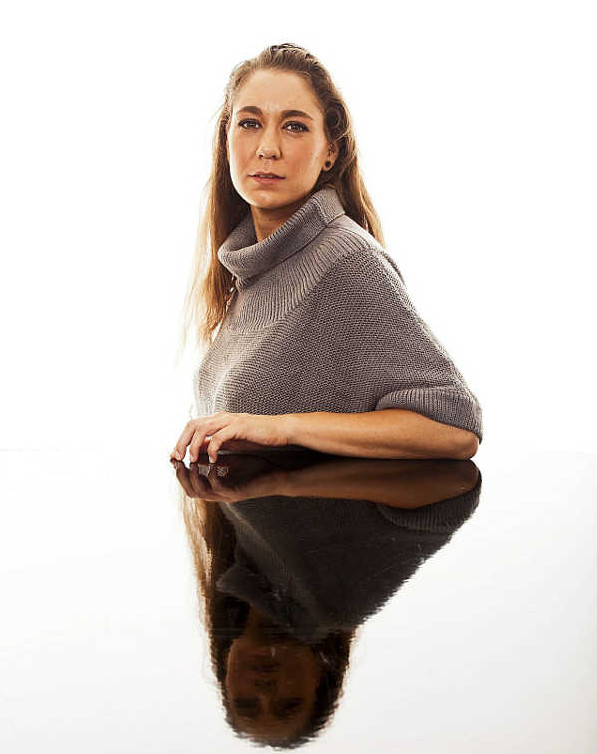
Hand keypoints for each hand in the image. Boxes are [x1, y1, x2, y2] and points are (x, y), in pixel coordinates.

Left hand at [170, 411, 289, 463]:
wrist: (280, 431)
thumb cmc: (257, 436)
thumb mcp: (231, 441)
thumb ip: (213, 443)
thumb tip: (196, 450)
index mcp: (218, 419)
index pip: (192, 425)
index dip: (181, 439)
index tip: (175, 456)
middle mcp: (222, 417)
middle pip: (192, 424)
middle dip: (182, 442)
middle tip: (177, 458)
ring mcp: (231, 420)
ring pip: (202, 429)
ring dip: (194, 446)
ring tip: (192, 460)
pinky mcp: (240, 427)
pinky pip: (219, 437)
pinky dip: (213, 449)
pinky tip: (214, 461)